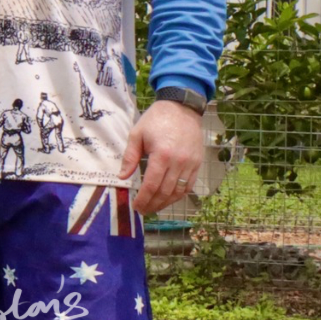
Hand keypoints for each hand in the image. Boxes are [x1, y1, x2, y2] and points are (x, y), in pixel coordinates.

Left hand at [121, 98, 202, 214]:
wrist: (182, 108)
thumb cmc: (156, 120)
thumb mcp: (137, 134)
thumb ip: (130, 157)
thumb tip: (122, 177)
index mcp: (162, 155)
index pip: (152, 185)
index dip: (144, 199)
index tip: (136, 206)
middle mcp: (179, 162)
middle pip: (165, 191)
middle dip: (153, 204)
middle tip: (143, 210)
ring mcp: (191, 164)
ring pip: (179, 191)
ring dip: (166, 203)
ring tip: (154, 208)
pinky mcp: (198, 164)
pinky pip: (189, 185)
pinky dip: (179, 195)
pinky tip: (169, 199)